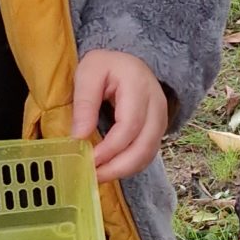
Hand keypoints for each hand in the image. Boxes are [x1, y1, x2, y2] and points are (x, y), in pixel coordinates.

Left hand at [72, 49, 170, 180]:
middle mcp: (157, 104)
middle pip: (144, 145)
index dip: (110, 148)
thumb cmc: (105, 66)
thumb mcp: (88, 73)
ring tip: (98, 176)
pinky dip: (129, 166)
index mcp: (139, 85)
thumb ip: (84, 103)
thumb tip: (78, 138)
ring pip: (148, 154)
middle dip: (118, 166)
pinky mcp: (158, 130)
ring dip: (123, 170)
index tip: (88, 159)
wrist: (127, 64)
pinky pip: (147, 154)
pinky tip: (110, 169)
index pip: (129, 125)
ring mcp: (161, 118)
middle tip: (93, 176)